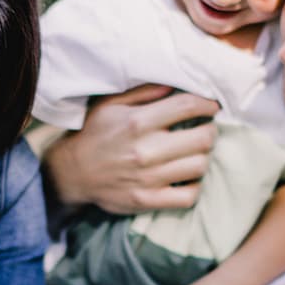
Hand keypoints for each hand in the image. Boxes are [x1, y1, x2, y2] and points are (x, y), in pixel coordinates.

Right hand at [44, 84, 219, 214]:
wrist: (72, 173)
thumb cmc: (94, 134)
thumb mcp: (111, 104)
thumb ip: (144, 92)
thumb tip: (176, 84)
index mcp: (137, 122)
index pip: (188, 106)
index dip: (207, 104)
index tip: (212, 106)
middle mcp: (145, 150)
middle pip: (203, 138)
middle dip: (209, 130)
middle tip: (204, 129)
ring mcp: (148, 178)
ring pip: (200, 165)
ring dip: (203, 156)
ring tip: (195, 152)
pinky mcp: (147, 201)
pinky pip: (188, 196)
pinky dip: (194, 186)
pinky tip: (187, 177)